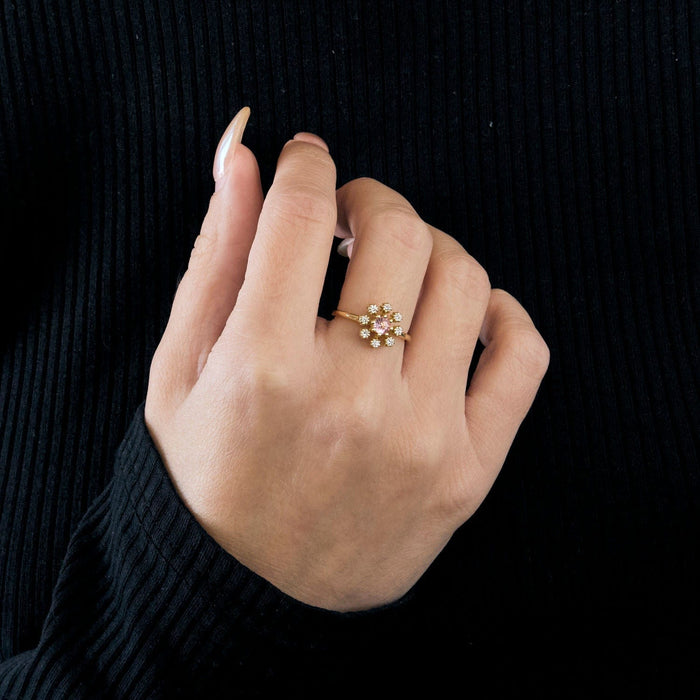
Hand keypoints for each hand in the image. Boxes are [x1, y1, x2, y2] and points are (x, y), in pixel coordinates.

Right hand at [145, 112, 549, 611]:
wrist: (257, 592)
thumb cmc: (208, 479)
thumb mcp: (181, 369)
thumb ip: (216, 258)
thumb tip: (245, 160)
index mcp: (263, 368)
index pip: (301, 218)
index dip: (308, 164)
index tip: (309, 158)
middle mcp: (350, 399)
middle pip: (399, 234)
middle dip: (371, 200)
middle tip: (349, 216)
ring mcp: (421, 437)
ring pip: (464, 281)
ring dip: (430, 247)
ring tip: (397, 267)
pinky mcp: (468, 469)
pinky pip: (522, 355)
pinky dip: (502, 313)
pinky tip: (464, 314)